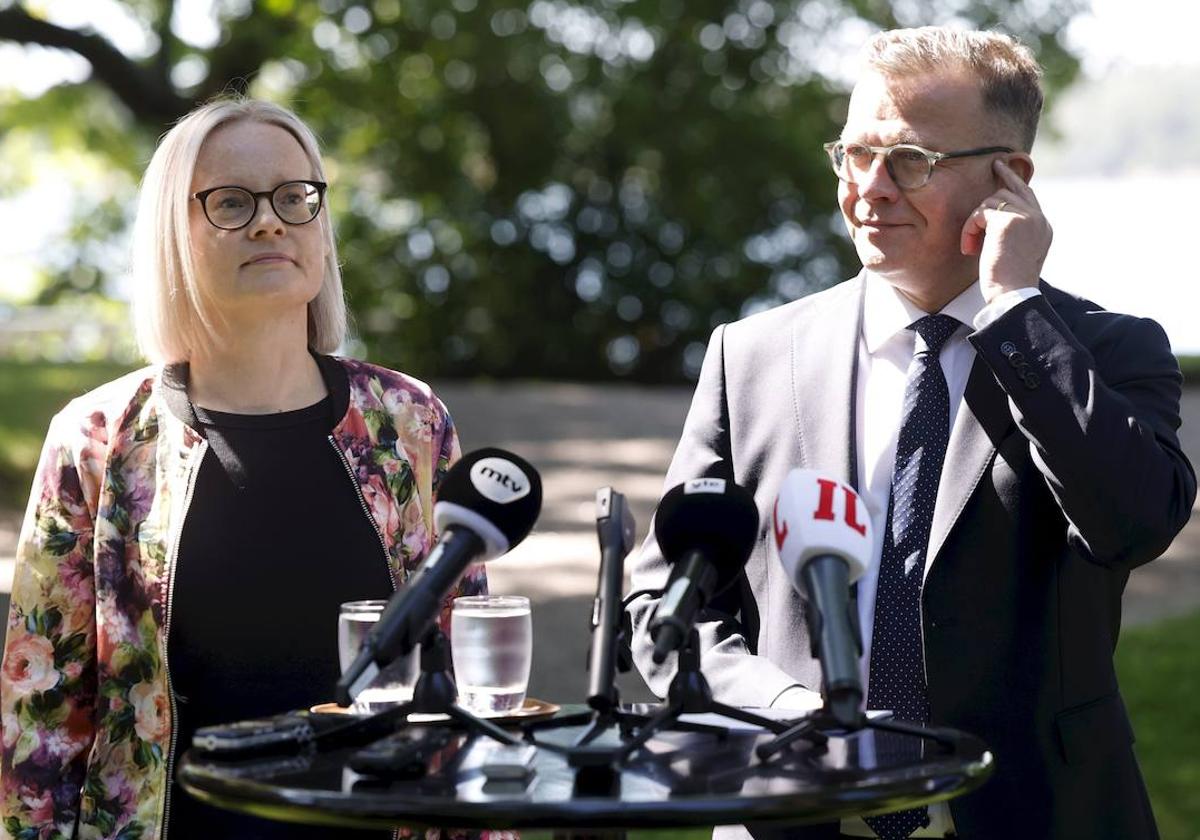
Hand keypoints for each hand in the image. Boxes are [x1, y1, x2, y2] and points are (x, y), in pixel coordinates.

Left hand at [960, 158, 1052, 303]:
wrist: (1013, 296)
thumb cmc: (1008, 283)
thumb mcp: (1015, 253)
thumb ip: (1011, 232)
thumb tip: (992, 217)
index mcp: (1043, 227)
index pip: (1027, 194)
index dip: (1011, 179)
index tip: (998, 166)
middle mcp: (1038, 219)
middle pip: (1007, 193)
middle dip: (988, 199)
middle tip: (979, 198)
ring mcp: (1026, 218)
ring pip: (990, 201)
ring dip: (974, 223)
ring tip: (971, 247)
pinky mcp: (1008, 221)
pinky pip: (980, 213)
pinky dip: (970, 229)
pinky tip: (970, 248)